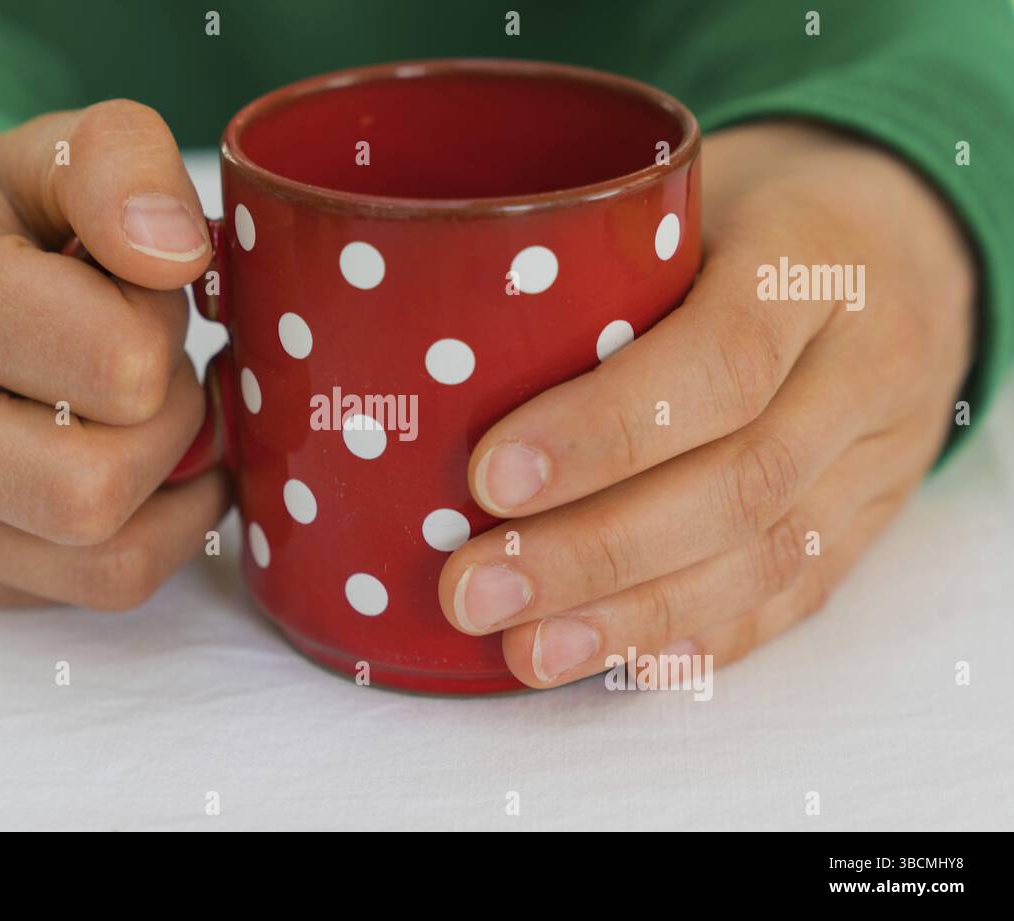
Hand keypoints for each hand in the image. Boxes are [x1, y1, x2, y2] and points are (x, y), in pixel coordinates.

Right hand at [0, 100, 228, 608]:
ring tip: (152, 420)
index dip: (165, 329)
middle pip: (96, 491)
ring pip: (108, 563)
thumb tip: (174, 257)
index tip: (144, 297)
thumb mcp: (62, 153)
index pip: (117, 365)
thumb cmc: (7, 224)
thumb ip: (123, 166)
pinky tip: (137, 469)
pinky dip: (154, 533)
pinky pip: (97, 590)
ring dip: (170, 487)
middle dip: (168, 426)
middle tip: (153, 372)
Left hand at [438, 121, 974, 686]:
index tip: (489, 477)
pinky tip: (624, 664)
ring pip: (770, 558)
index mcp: (814, 259)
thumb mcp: (687, 195)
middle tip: (476, 591)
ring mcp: (881, 454)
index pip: (719, 361)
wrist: (908, 244)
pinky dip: (706, 637)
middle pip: (740, 484)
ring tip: (526, 652)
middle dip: (596, 553)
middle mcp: (865, 365)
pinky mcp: (873, 516)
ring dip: (636, 617)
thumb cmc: (753, 213)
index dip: (604, 431)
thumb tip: (431, 361)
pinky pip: (799, 594)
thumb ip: (593, 263)